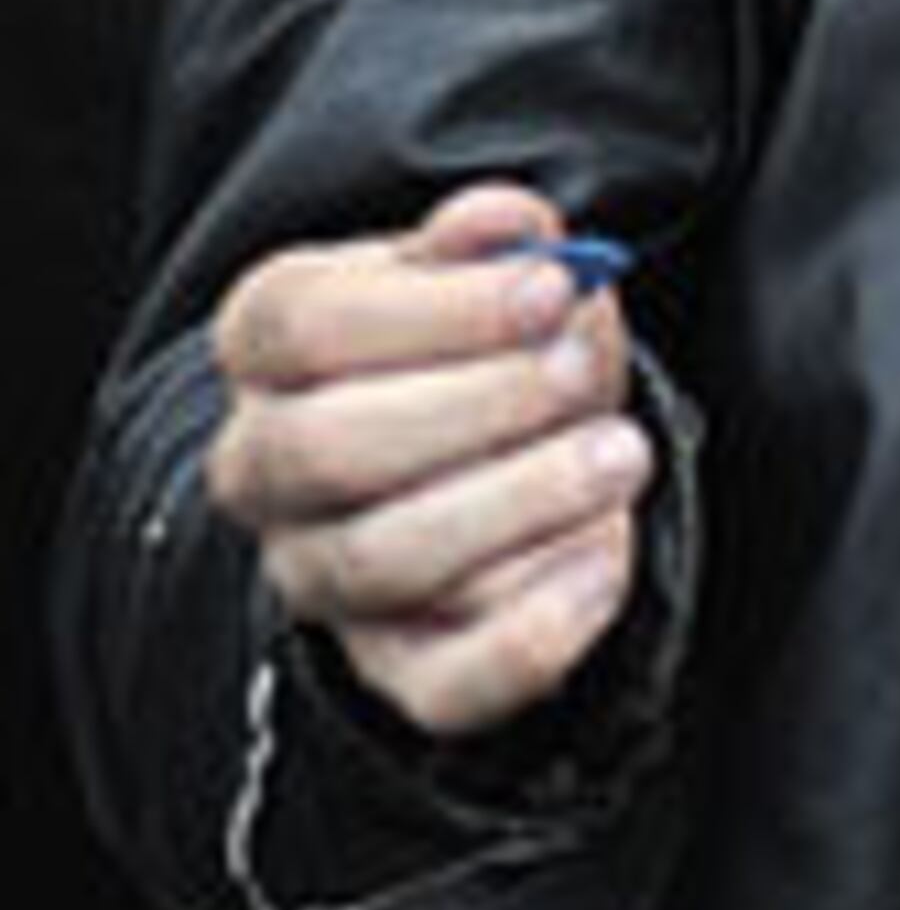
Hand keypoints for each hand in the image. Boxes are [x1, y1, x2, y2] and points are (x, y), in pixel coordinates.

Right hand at [207, 181, 651, 744]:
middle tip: (580, 373)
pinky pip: (447, 685)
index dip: (436, 309)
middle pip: (328, 448)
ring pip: (385, 558)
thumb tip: (506, 225)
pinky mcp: (398, 668)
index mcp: (270, 348)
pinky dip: (535, 635)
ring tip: (621, 453)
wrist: (501, 457)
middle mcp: (269, 468)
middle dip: (478, 405)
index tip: (552, 287)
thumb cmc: (490, 349)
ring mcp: (322, 576)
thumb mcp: (492, 275)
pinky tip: (606, 562)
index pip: (303, 326)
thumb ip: (496, 246)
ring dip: (521, 500)